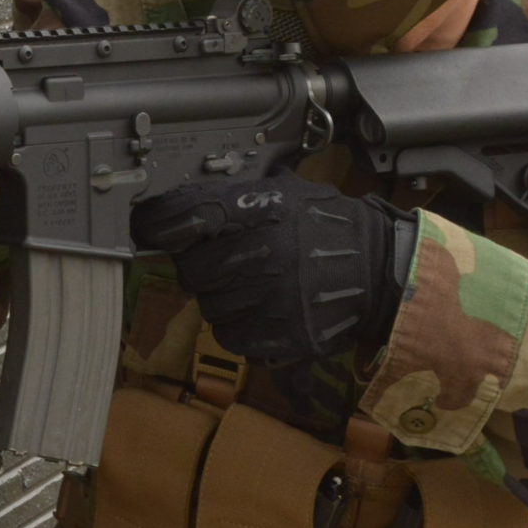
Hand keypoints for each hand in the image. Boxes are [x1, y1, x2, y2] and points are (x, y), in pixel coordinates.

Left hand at [130, 173, 409, 363]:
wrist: (380, 270)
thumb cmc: (327, 226)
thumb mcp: (287, 192)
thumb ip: (236, 198)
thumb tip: (177, 205)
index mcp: (262, 210)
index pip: (189, 215)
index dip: (160, 223)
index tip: (146, 228)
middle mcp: (262, 253)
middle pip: (192, 270)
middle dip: (202, 268)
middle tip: (228, 263)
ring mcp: (271, 298)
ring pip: (209, 306)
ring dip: (222, 299)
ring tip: (256, 285)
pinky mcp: (280, 336)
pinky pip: (232, 336)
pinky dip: (241, 327)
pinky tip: (265, 311)